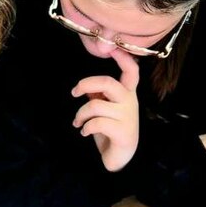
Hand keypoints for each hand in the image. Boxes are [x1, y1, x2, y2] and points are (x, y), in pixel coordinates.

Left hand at [71, 47, 139, 171]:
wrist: (120, 157)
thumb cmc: (111, 130)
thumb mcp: (105, 110)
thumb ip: (99, 96)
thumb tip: (86, 88)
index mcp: (127, 94)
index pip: (131, 71)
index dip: (123, 58)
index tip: (113, 48)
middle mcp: (130, 102)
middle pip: (108, 83)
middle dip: (86, 84)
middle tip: (74, 92)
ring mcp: (127, 117)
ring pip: (95, 105)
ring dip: (80, 114)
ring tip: (77, 122)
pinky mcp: (123, 132)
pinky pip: (96, 123)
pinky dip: (85, 127)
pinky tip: (84, 132)